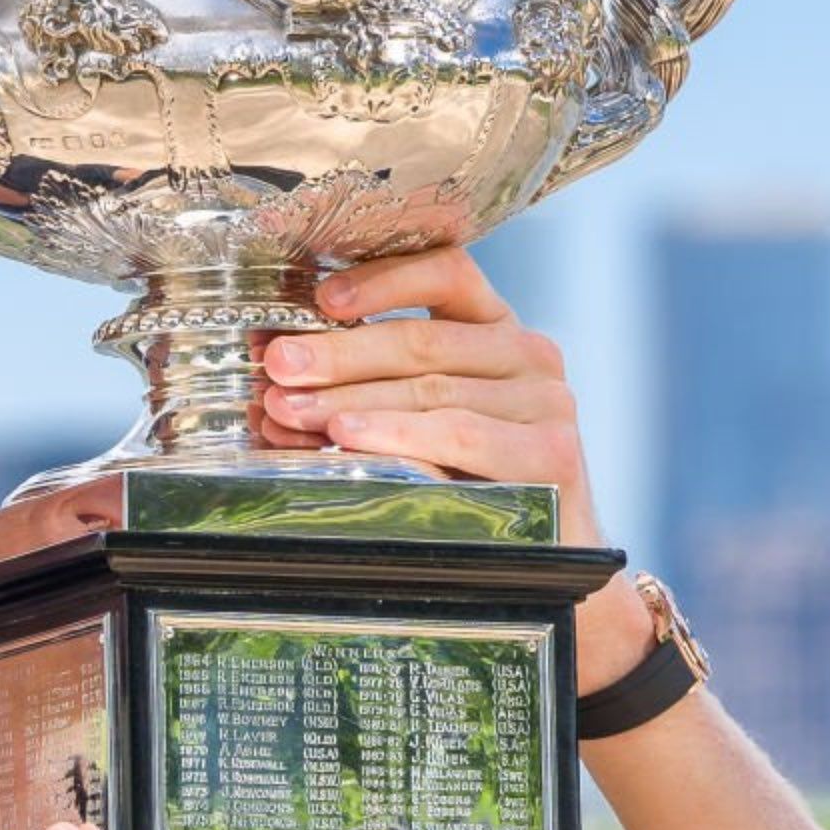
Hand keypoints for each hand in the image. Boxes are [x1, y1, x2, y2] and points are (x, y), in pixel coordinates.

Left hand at [257, 243, 653, 691]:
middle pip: (423, 340)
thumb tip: (280, 371)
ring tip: (291, 409)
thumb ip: (371, 384)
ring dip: (351, 399)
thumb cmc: (470, 481)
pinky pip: (459, 435)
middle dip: (339, 354)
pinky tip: (349, 435)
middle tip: (277, 365)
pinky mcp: (552, 452)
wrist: (547, 557)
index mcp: (497, 328)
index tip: (321, 296)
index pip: (447, 272)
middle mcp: (530, 355)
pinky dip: (397, 434)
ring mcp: (548, 402)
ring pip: (431, 390)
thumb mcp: (421, 417)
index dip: (384, 278)